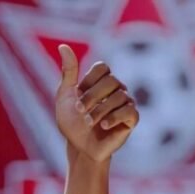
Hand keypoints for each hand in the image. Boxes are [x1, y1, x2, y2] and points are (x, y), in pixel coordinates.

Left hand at [55, 44, 138, 161]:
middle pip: (111, 80)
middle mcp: (116, 90)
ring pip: (119, 96)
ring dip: (99, 110)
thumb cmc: (72, 123)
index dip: (89, 80)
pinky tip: (102, 125)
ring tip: (89, 123)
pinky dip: (114, 117)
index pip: (103, 67)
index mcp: (101, 82)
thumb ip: (68, 72)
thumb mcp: (65, 96)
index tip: (78, 94)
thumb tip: (63, 46)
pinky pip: (129, 111)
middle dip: (92, 96)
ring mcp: (125, 104)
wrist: (79, 148)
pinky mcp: (131, 119)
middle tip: (80, 110)